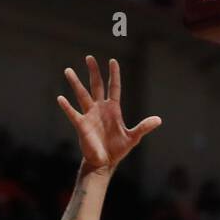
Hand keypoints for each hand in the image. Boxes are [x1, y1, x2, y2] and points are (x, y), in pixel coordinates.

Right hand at [58, 56, 160, 172]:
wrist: (104, 162)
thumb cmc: (117, 149)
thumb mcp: (132, 138)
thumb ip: (143, 127)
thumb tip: (159, 120)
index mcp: (113, 109)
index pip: (113, 87)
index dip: (113, 75)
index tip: (112, 61)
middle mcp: (100, 108)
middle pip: (96, 86)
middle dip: (93, 72)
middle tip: (89, 57)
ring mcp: (89, 115)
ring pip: (82, 95)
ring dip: (75, 83)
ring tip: (68, 70)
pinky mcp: (81, 125)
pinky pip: (73, 114)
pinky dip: (66, 107)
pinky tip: (60, 98)